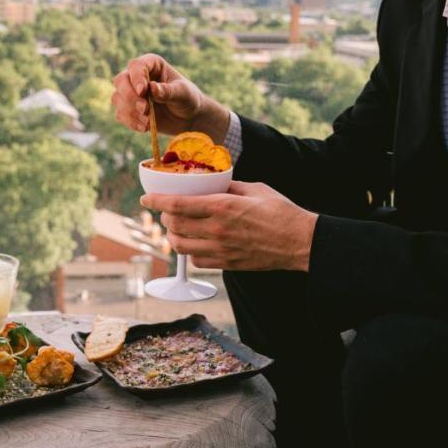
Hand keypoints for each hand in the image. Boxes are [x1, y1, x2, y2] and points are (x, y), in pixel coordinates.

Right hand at [111, 53, 217, 136]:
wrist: (188, 118)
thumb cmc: (187, 99)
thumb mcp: (183, 93)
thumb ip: (168, 91)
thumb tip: (152, 88)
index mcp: (152, 65)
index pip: (136, 65)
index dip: (137, 77)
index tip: (143, 91)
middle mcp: (137, 77)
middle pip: (121, 81)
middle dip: (130, 96)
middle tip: (145, 109)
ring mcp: (131, 93)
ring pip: (117, 98)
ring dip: (130, 112)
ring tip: (148, 122)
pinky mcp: (128, 109)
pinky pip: (120, 114)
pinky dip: (131, 122)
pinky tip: (144, 127)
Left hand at [141, 181, 317, 271]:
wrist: (301, 242)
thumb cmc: (281, 212)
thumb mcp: (254, 188)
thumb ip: (228, 186)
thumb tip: (211, 184)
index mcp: (222, 206)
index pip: (177, 204)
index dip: (156, 201)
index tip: (146, 199)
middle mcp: (217, 229)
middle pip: (174, 226)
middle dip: (164, 218)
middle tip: (166, 211)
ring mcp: (221, 249)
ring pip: (181, 246)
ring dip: (173, 236)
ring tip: (177, 228)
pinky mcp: (227, 264)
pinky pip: (197, 260)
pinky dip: (190, 251)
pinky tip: (196, 243)